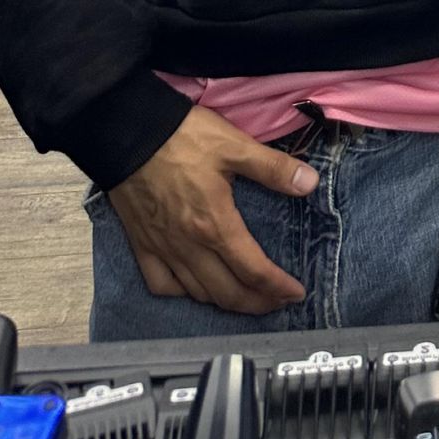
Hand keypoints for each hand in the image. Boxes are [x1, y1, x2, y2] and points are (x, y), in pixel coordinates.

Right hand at [107, 106, 313, 314]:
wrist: (128, 134)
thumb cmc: (183, 138)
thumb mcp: (235, 145)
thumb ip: (274, 168)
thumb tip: (310, 183)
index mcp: (215, 224)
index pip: (253, 270)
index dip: (278, 287)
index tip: (296, 294)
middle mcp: (189, 246)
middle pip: (227, 292)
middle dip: (257, 304)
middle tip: (277, 303)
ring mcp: (163, 249)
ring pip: (197, 293)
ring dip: (225, 302)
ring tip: (245, 298)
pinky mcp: (142, 246)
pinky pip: (162, 285)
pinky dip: (182, 294)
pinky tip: (193, 288)